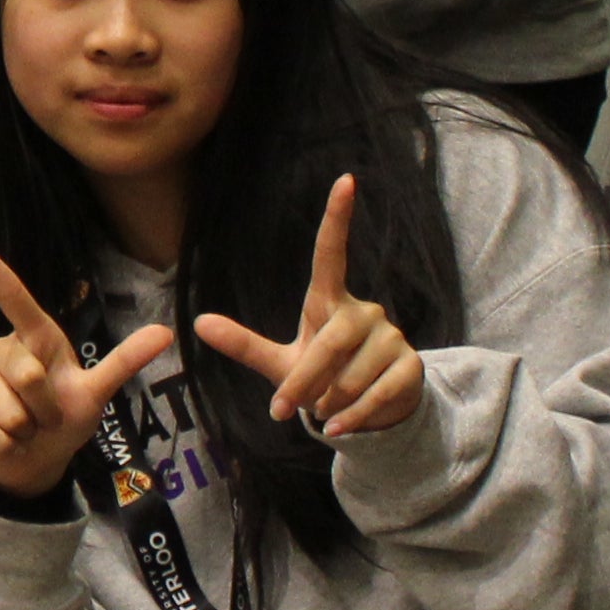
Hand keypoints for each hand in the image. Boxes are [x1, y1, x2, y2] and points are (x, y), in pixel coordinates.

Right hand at [0, 233, 179, 498]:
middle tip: (46, 420)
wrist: (31, 463)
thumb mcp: (95, 392)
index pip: (14, 299)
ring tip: (24, 431)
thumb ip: (124, 360)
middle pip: (27, 375)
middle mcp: (2, 349)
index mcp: (35, 338)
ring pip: (7, 407)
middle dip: (45, 410)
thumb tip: (167, 331)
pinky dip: (2, 444)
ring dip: (24, 431)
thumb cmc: (63, 419)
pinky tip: (3, 440)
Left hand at [193, 176, 421, 440]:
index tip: (345, 180)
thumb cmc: (320, 377)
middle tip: (286, 410)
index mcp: (329, 302)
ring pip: (352, 375)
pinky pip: (378, 393)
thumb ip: (244, 344)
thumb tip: (198, 324)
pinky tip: (338, 429)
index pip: (332, 254)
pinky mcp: (411, 368)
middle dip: (305, 380)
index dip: (337, 218)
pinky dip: (354, 416)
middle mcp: (364, 312)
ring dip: (328, 403)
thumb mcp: (280, 362)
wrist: (367, 412)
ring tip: (321, 412)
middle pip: (331, 341)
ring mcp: (392, 338)